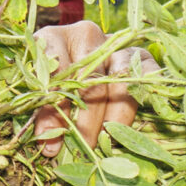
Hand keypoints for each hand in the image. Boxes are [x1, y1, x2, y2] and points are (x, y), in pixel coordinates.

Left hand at [32, 23, 154, 157]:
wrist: (78, 47)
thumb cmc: (50, 71)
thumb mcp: (37, 84)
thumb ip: (42, 108)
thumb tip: (49, 145)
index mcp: (54, 38)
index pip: (55, 76)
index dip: (52, 109)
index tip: (47, 137)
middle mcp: (88, 37)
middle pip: (90, 83)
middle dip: (85, 122)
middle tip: (82, 149)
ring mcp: (115, 45)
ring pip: (121, 81)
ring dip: (115, 116)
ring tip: (107, 142)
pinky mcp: (139, 55)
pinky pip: (147, 76)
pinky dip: (142, 99)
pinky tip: (133, 124)